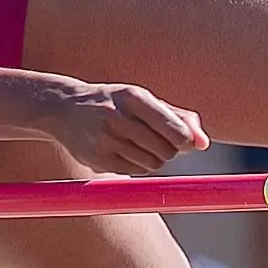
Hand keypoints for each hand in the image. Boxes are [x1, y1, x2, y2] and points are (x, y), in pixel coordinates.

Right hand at [44, 82, 208, 175]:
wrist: (64, 108)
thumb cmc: (114, 103)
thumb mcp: (142, 100)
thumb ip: (177, 117)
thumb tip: (203, 143)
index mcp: (132, 97)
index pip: (174, 129)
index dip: (186, 141)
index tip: (185, 142)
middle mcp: (117, 117)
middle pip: (166, 150)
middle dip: (170, 150)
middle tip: (158, 140)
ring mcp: (105, 140)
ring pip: (152, 163)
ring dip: (154, 158)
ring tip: (139, 144)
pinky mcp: (97, 159)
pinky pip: (134, 171)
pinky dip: (137, 165)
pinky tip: (125, 151)